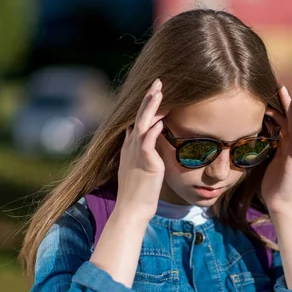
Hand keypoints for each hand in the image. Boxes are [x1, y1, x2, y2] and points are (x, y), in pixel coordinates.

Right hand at [114, 78, 167, 221]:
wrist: (132, 209)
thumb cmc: (138, 192)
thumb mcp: (137, 167)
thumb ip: (140, 151)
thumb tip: (142, 137)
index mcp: (131, 147)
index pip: (138, 120)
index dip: (146, 105)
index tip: (155, 91)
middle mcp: (131, 147)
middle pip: (139, 116)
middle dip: (148, 98)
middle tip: (158, 82)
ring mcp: (137, 153)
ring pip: (142, 124)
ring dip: (150, 107)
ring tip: (158, 91)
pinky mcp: (145, 162)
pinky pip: (148, 142)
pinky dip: (153, 130)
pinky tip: (161, 120)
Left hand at [261, 86, 291, 214]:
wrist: (279, 203)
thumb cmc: (272, 183)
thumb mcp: (267, 160)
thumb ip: (265, 147)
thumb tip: (251, 136)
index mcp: (285, 145)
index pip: (283, 122)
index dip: (278, 108)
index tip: (268, 95)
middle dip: (288, 103)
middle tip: (282, 86)